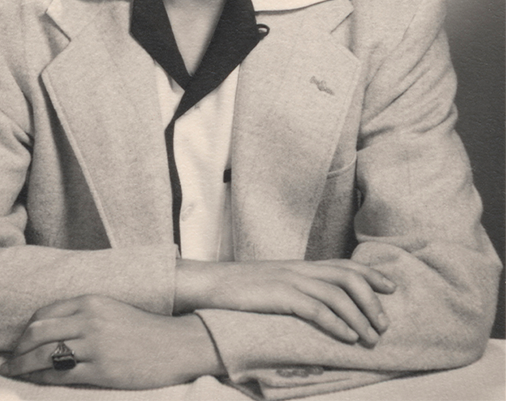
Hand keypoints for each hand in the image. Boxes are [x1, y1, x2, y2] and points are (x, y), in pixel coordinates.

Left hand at [0, 295, 223, 387]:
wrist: (175, 344)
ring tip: (12, 372)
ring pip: (44, 355)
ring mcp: (95, 345)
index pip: (44, 314)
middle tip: (9, 360)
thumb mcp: (112, 310)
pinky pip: (61, 374)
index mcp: (91, 301)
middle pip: (38, 332)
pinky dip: (41, 378)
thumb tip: (52, 327)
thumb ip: (84, 314)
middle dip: (18, 349)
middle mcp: (89, 319)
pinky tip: (34, 380)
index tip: (18, 342)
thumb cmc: (143, 329)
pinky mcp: (101, 369)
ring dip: (22, 365)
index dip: (26, 330)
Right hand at [175, 258, 395, 345]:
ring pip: (336, 293)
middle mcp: (300, 269)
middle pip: (347, 277)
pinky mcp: (279, 295)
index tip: (391, 288)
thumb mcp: (277, 284)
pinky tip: (347, 338)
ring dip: (359, 316)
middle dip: (371, 300)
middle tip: (385, 324)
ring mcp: (290, 280)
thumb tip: (322, 308)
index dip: (371, 275)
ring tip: (371, 337)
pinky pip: (314, 308)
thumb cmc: (243, 290)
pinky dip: (335, 323)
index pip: (344, 265)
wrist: (212, 284)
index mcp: (302, 266)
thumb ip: (299, 290)